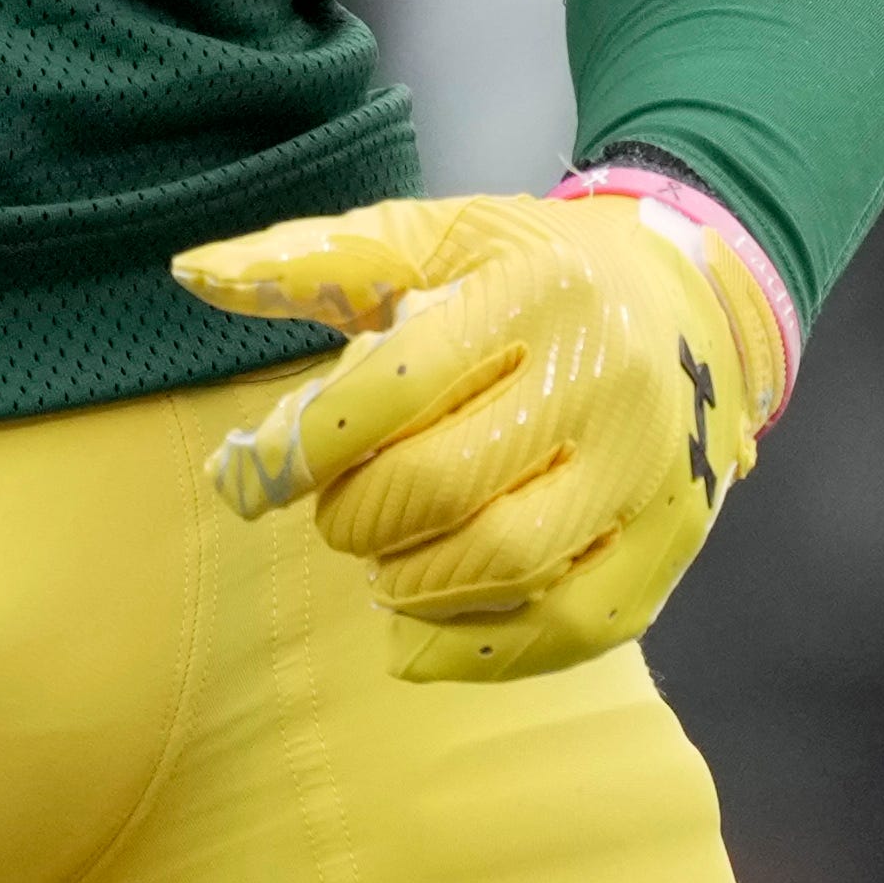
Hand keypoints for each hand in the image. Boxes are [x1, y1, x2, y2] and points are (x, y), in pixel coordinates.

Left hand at [177, 179, 792, 682]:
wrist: (694, 303)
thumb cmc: (533, 268)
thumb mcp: (434, 236)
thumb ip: (314, 259)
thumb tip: (189, 274)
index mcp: (541, 294)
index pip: (397, 386)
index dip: (305, 445)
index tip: (253, 474)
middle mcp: (607, 382)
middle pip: (444, 486)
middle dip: (357, 516)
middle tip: (336, 512)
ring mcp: (648, 472)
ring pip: (504, 565)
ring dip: (408, 582)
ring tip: (384, 557)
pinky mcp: (670, 545)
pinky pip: (567, 629)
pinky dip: (477, 647)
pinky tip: (422, 626)